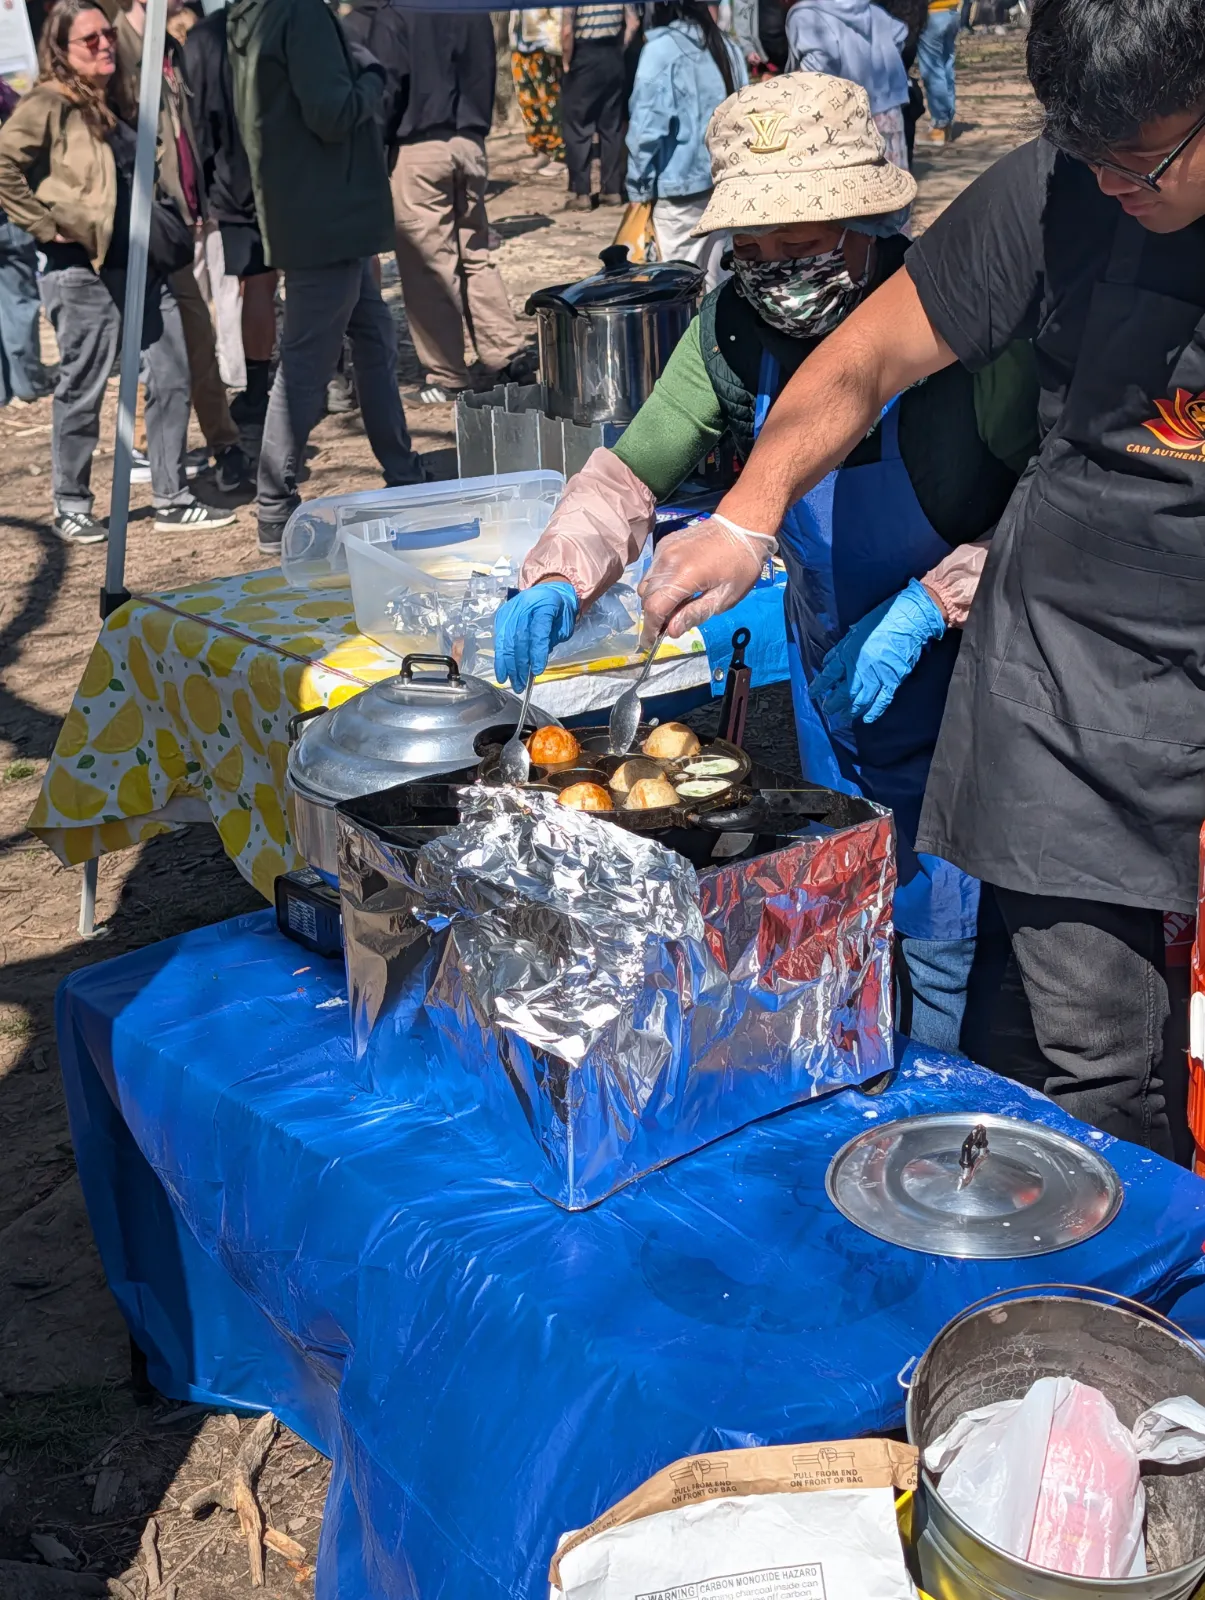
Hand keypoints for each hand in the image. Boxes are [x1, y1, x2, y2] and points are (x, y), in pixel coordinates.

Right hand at [493, 579, 578, 689]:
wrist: (547, 590)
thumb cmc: (559, 611)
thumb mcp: (563, 625)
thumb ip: (550, 641)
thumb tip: (535, 664)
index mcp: (545, 604)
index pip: (538, 631)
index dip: (537, 652)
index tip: (537, 671)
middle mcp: (524, 606)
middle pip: (519, 638)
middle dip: (520, 664)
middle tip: (523, 684)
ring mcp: (510, 611)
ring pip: (506, 641)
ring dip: (509, 666)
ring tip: (513, 683)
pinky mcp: (501, 617)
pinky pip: (499, 641)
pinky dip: (500, 659)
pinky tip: (502, 674)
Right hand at [636, 516, 773, 640]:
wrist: (741, 526)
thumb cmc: (740, 565)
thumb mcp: (724, 597)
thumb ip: (695, 614)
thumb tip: (671, 630)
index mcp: (684, 575)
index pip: (655, 607)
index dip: (651, 628)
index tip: (651, 643)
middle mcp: (668, 561)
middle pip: (647, 597)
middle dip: (653, 616)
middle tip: (668, 626)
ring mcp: (664, 550)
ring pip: (647, 583)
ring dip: (654, 600)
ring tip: (674, 607)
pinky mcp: (665, 543)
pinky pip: (653, 570)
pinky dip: (659, 583)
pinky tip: (677, 587)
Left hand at [810, 579, 945, 725]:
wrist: (908, 620)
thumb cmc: (881, 620)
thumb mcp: (855, 630)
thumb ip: (841, 648)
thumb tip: (828, 661)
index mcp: (848, 654)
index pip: (829, 675)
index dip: (819, 686)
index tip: (813, 694)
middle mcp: (859, 669)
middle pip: (843, 692)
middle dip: (833, 704)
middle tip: (828, 710)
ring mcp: (876, 677)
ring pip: (860, 700)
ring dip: (851, 711)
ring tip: (844, 717)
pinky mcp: (893, 681)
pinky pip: (881, 701)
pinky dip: (873, 712)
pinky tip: (866, 719)